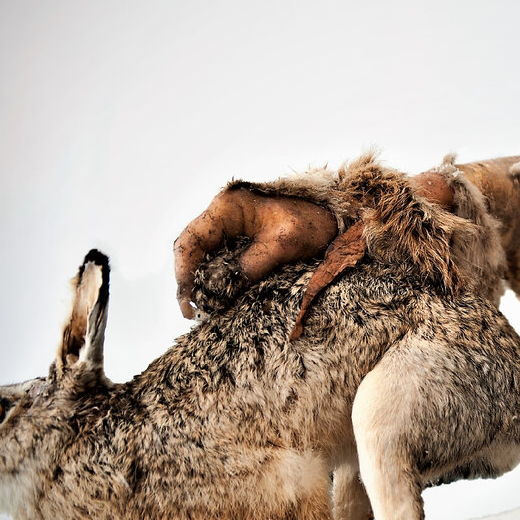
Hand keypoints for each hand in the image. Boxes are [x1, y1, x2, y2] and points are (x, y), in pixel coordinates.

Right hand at [174, 188, 338, 317]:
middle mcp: (223, 217)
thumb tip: (225, 292)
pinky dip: (219, 282)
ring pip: (204, 258)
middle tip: (193, 311)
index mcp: (228, 207)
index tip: (187, 299)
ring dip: (202, 284)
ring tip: (205, 310)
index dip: (184, 271)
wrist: (335, 217)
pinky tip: (221, 300)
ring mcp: (232, 230)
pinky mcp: (243, 244)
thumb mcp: (283, 244)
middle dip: (189, 281)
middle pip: (192, 250)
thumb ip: (253, 265)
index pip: (191, 239)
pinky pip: (222, 263)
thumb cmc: (312, 221)